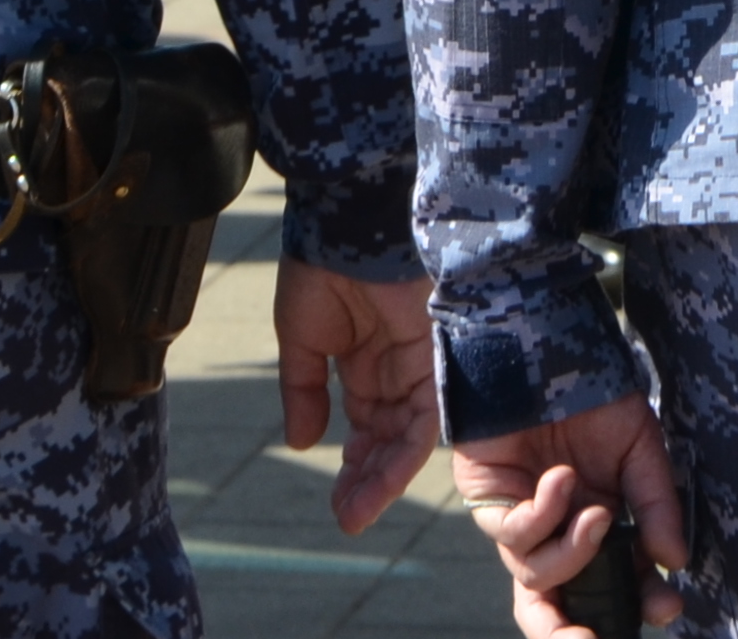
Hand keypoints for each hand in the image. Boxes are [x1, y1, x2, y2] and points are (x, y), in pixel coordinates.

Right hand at [273, 263, 438, 533]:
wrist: (350, 221)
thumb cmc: (323, 266)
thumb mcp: (302, 338)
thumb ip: (303, 390)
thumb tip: (301, 442)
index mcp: (369, 362)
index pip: (368, 427)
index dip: (356, 465)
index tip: (338, 502)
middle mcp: (399, 369)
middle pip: (390, 439)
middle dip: (368, 481)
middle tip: (346, 515)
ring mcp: (420, 365)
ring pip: (409, 438)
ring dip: (382, 479)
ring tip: (354, 512)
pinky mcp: (437, 361)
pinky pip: (427, 419)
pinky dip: (402, 456)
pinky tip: (376, 485)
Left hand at [455, 394, 687, 633]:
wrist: (548, 347)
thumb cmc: (595, 394)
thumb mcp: (640, 450)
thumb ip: (656, 505)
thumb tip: (675, 562)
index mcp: (598, 526)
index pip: (612, 584)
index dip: (636, 605)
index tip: (667, 606)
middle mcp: (558, 531)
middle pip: (552, 606)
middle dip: (566, 634)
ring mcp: (522, 519)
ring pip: (535, 576)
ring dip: (572, 554)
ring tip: (598, 514)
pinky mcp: (488, 501)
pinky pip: (512, 535)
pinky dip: (543, 514)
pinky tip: (562, 478)